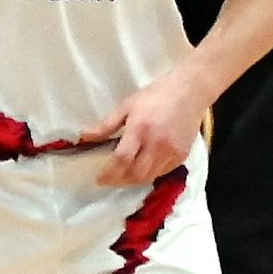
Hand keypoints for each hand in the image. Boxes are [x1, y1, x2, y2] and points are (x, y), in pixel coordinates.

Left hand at [80, 71, 207, 184]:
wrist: (188, 92)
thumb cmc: (154, 96)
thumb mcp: (126, 106)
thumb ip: (106, 125)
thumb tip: (84, 137)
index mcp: (140, 130)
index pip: (122, 159)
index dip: (109, 173)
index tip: (99, 179)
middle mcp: (157, 144)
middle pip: (136, 173)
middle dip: (120, 181)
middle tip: (109, 180)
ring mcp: (172, 152)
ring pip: (150, 176)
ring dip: (134, 180)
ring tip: (122, 176)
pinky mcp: (182, 155)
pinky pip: (163, 172)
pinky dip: (150, 174)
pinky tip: (142, 169)